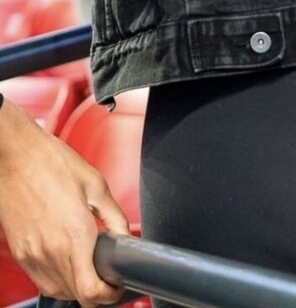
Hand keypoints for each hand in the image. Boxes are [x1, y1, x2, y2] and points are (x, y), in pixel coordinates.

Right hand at [0, 98, 128, 305]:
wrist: (16, 155)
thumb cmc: (52, 162)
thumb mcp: (96, 184)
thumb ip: (115, 217)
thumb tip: (127, 237)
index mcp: (74, 235)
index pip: (92, 293)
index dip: (109, 295)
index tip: (116, 284)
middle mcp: (51, 251)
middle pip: (78, 297)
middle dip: (97, 291)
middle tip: (106, 273)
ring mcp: (32, 255)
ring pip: (59, 291)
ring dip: (77, 286)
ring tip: (86, 263)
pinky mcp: (20, 253)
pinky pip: (41, 280)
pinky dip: (57, 278)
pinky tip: (64, 256)